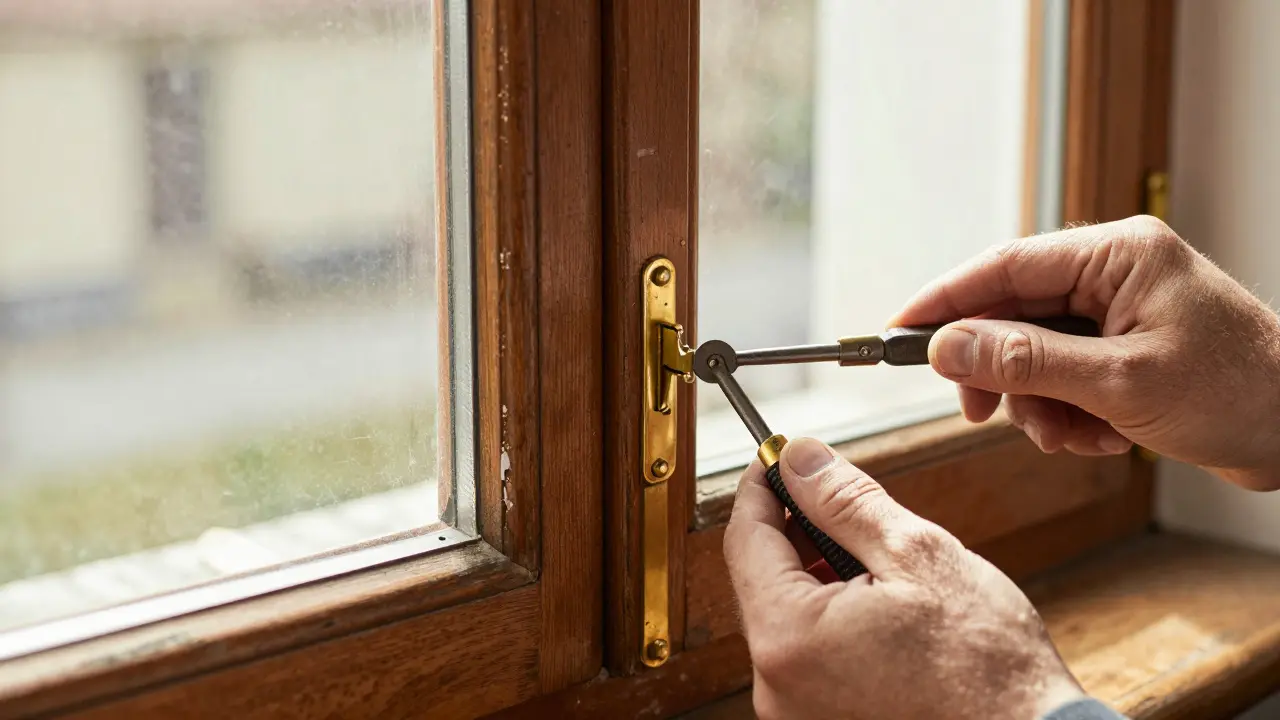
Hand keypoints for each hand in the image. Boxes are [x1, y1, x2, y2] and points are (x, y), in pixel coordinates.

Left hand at [724, 437, 1085, 719]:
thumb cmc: (986, 665)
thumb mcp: (917, 555)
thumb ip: (845, 501)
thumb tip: (799, 458)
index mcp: (788, 638)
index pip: (745, 539)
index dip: (762, 488)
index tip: (780, 456)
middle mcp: (775, 686)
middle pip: (761, 578)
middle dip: (797, 530)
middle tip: (841, 498)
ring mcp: (795, 712)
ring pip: (786, 614)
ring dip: (818, 573)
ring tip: (880, 560)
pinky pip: (807, 652)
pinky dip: (831, 616)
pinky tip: (880, 604)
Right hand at [891, 215, 1279, 489]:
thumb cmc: (1238, 392)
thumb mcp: (1118, 381)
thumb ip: (1024, 361)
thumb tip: (947, 347)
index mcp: (1117, 253)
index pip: (1004, 265)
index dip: (945, 299)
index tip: (898, 330)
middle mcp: (1113, 271)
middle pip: (1012, 313)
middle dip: (1000, 372)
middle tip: (978, 413)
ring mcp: (1119, 308)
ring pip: (1033, 352)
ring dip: (1040, 404)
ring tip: (1075, 436)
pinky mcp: (1124, 344)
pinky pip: (1062, 374)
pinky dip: (1068, 412)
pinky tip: (1103, 435)